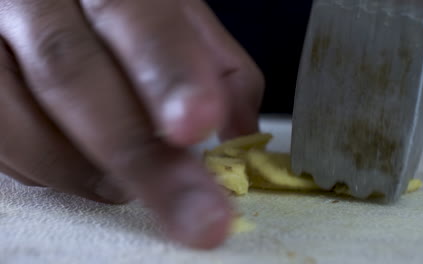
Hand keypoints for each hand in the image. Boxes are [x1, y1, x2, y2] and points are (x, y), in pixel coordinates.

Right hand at [0, 0, 263, 248]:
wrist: (54, 1)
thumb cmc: (122, 15)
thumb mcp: (177, 18)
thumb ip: (217, 65)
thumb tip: (241, 135)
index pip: (131, 15)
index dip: (166, 73)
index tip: (198, 125)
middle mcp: (36, 1)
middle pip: (73, 74)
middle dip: (140, 154)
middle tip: (197, 213)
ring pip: (20, 117)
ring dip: (87, 170)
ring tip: (129, 187)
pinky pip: (0, 144)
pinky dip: (49, 171)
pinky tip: (85, 171)